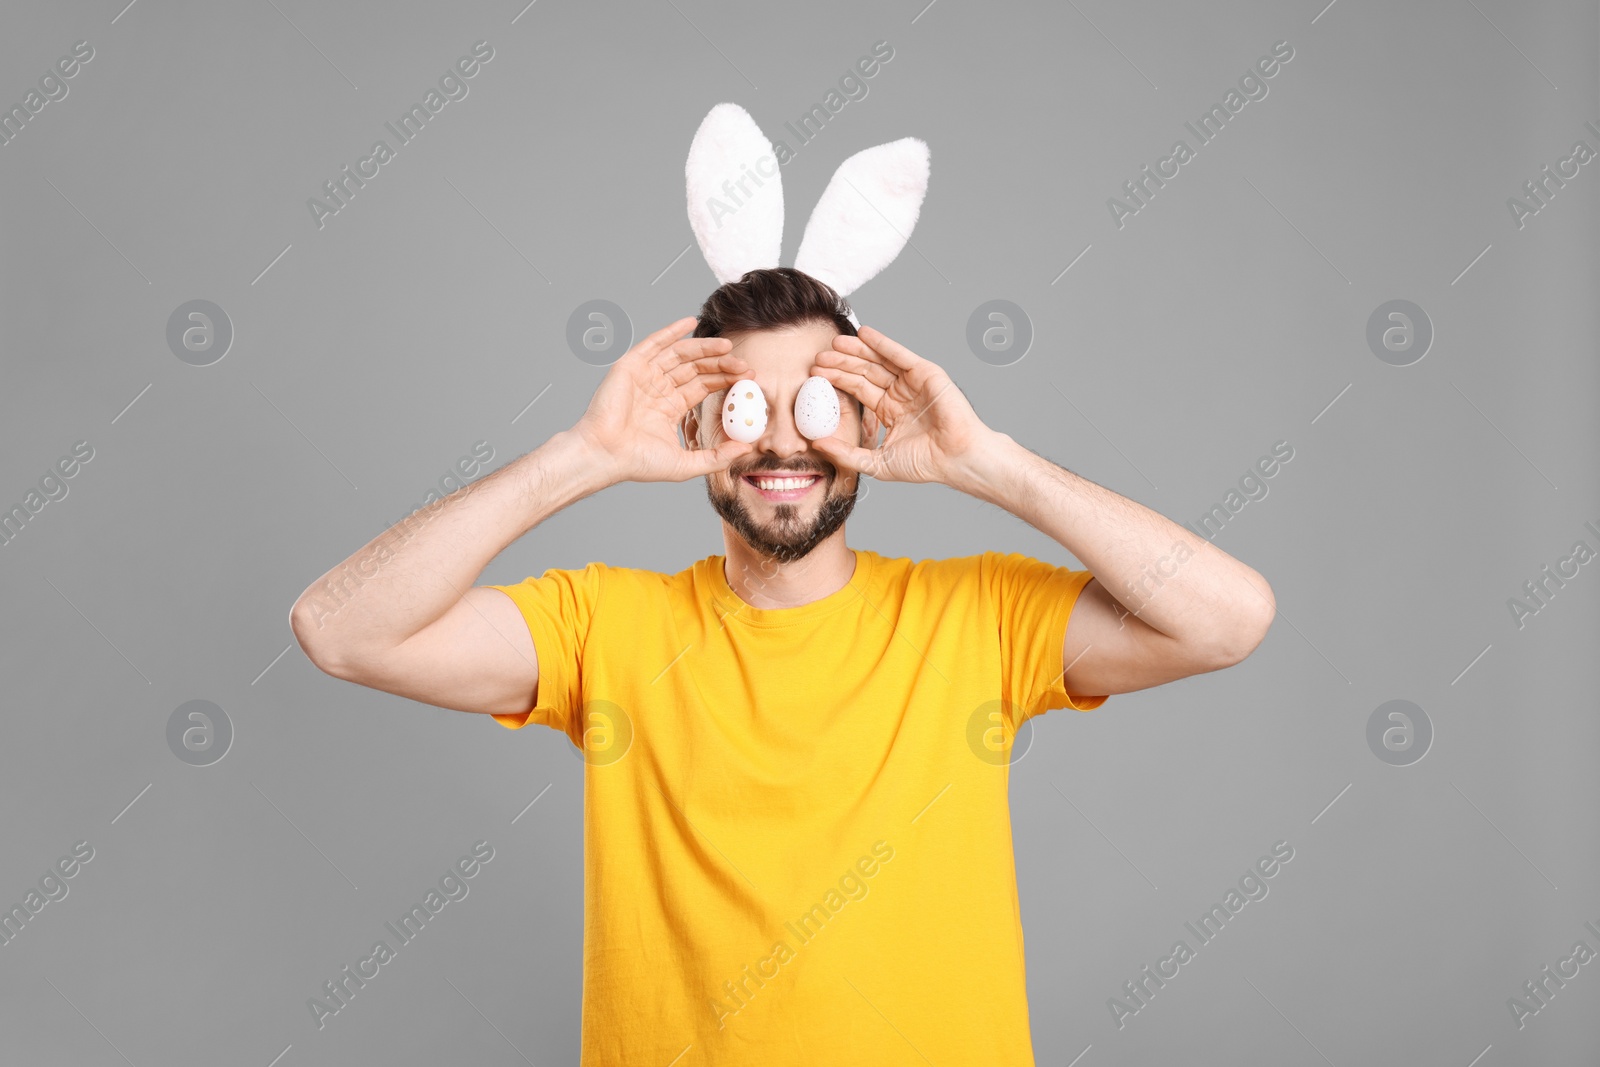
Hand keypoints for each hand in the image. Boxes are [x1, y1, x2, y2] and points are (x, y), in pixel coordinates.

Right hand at [570, 316, 750, 482]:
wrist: (606, 455)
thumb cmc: (638, 463)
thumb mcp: (686, 464)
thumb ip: (717, 457)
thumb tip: (746, 448)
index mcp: (669, 408)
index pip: (702, 387)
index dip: (724, 380)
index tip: (747, 378)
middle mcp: (658, 389)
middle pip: (695, 369)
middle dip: (720, 364)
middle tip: (743, 364)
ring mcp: (644, 376)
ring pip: (680, 355)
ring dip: (704, 348)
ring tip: (726, 346)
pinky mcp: (630, 366)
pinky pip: (654, 343)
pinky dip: (671, 332)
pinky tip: (689, 323)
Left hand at [807, 325, 998, 485]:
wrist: (956, 459)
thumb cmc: (925, 464)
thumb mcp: (876, 462)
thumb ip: (846, 453)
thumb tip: (817, 443)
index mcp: (890, 411)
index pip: (858, 390)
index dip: (837, 381)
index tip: (815, 375)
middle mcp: (900, 394)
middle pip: (865, 373)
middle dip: (841, 363)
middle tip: (818, 356)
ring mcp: (913, 383)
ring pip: (879, 361)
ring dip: (857, 350)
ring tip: (835, 342)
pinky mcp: (926, 374)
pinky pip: (900, 355)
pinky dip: (882, 343)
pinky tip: (864, 333)